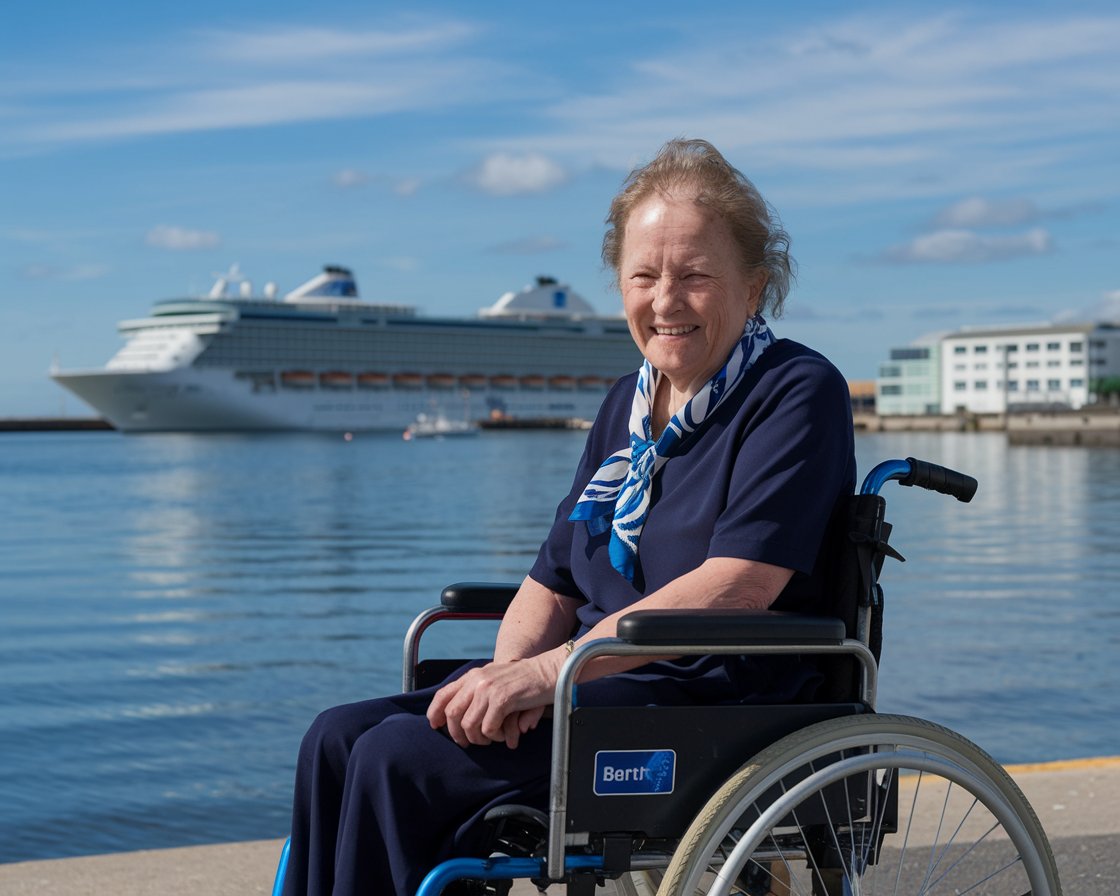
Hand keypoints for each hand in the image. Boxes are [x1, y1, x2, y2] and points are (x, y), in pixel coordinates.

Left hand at [427, 654, 557, 748]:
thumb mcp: (495, 679)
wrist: (548, 671)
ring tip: (491, 739)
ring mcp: (489, 689)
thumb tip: (455, 716)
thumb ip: (476, 691)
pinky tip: (505, 735)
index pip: (443, 694)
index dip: (435, 712)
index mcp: (473, 675)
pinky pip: (489, 729)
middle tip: (468, 743)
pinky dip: (496, 737)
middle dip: (457, 734)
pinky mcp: (503, 700)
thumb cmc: (524, 680)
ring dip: (479, 738)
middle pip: (452, 714)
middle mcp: (477, 680)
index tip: (435, 726)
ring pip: (469, 725)